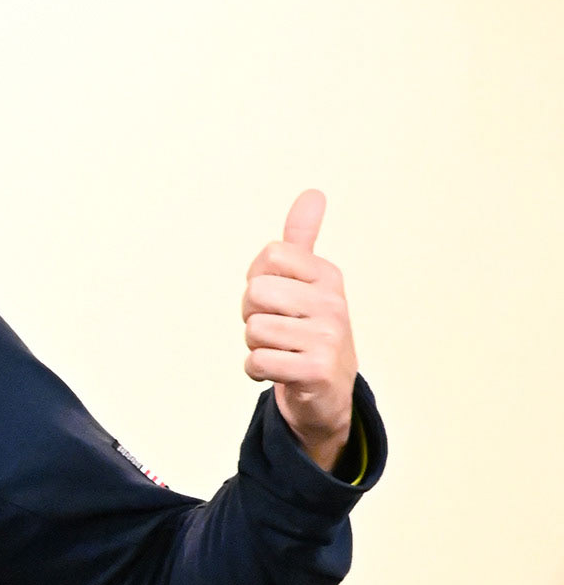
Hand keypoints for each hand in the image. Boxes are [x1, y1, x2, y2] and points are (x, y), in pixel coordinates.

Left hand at [241, 190, 357, 471]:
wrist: (328, 391)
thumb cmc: (308, 329)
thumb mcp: (308, 282)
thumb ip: (302, 240)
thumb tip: (313, 193)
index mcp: (327, 275)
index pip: (269, 256)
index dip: (258, 278)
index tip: (275, 298)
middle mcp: (333, 303)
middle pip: (256, 292)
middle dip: (252, 315)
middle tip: (273, 329)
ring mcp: (329, 337)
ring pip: (254, 329)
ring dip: (254, 345)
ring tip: (278, 350)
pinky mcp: (317, 370)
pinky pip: (258, 361)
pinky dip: (256, 370)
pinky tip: (276, 371)